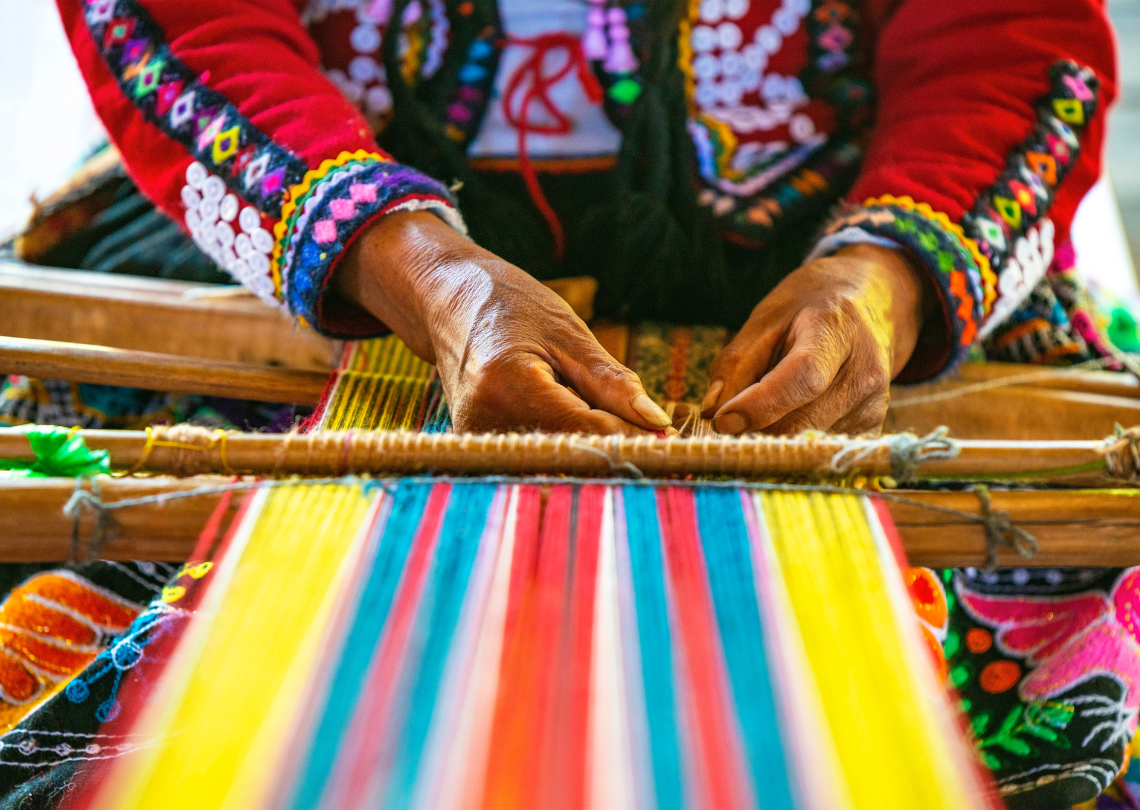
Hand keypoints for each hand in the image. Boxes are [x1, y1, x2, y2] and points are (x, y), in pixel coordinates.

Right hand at [330, 211, 671, 434]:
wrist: (447, 300)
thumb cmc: (509, 305)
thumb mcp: (569, 332)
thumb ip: (613, 383)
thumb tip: (658, 424)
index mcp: (509, 385)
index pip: (588, 432)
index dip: (634, 438)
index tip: (671, 439)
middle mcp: (485, 421)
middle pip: (572, 452)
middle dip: (617, 446)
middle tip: (654, 436)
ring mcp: (476, 438)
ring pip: (557, 457)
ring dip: (591, 445)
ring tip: (607, 417)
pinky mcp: (478, 446)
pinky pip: (537, 452)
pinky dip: (565, 440)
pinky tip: (573, 419)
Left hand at [700, 243, 928, 435]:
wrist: (868, 304)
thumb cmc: (808, 311)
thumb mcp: (765, 319)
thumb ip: (736, 363)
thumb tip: (712, 411)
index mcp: (837, 331)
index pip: (803, 378)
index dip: (760, 405)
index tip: (722, 422)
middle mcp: (865, 372)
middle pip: (803, 421)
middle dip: (757, 431)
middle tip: (724, 428)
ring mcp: (874, 405)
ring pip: (808, 442)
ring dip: (773, 438)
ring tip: (760, 412)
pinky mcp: (872, 428)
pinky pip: (821, 450)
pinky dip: (793, 443)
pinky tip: (785, 420)